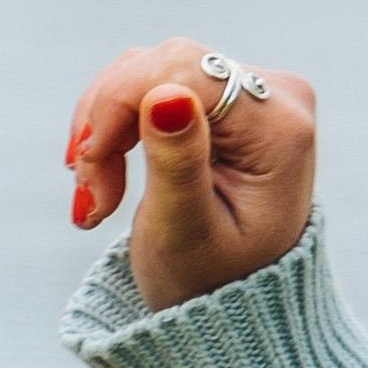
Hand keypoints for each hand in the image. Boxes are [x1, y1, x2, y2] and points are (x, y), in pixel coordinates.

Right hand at [58, 37, 320, 310]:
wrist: (231, 304)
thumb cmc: (210, 280)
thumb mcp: (186, 233)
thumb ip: (177, 163)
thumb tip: (167, 94)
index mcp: (280, 129)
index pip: (184, 72)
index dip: (120, 104)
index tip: (87, 168)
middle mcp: (276, 97)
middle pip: (164, 64)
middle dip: (108, 123)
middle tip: (91, 197)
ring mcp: (252, 92)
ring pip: (148, 68)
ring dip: (105, 126)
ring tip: (97, 194)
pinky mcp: (225, 96)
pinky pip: (150, 80)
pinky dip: (115, 122)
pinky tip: (105, 170)